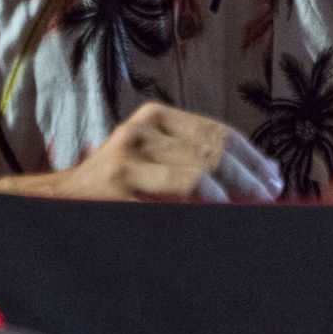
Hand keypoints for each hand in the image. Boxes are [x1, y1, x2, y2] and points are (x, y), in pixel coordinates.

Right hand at [40, 101, 283, 203]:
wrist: (58, 200)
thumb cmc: (116, 182)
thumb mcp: (151, 156)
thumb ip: (191, 157)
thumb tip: (255, 175)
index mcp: (155, 116)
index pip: (217, 131)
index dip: (251, 155)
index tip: (274, 176)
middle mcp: (142, 130)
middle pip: (213, 151)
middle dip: (248, 176)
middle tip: (269, 195)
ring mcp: (128, 157)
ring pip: (198, 173)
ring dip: (231, 193)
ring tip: (250, 208)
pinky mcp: (118, 187)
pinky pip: (174, 198)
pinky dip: (202, 207)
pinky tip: (217, 216)